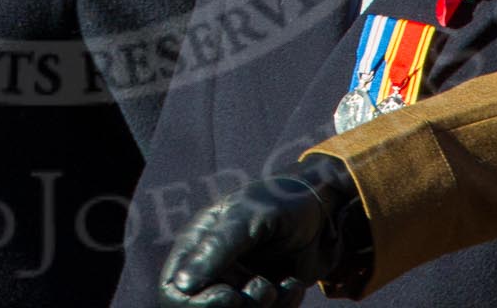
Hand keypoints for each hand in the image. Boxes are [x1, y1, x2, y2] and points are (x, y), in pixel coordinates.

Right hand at [157, 154, 368, 306]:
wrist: (323, 207)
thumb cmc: (279, 200)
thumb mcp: (247, 217)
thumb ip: (216, 248)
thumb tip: (181, 285)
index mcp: (196, 246)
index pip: (174, 291)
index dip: (197, 304)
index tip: (230, 295)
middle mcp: (214, 270)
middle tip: (263, 289)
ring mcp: (239, 285)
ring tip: (279, 285)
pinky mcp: (265, 298)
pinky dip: (284, 306)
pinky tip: (293, 283)